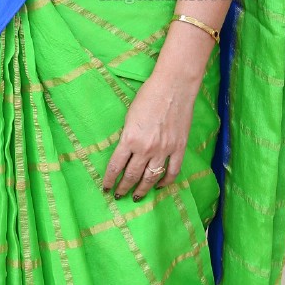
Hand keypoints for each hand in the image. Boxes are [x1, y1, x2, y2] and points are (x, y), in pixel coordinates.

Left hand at [103, 69, 194, 202]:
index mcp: (129, 139)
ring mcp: (164, 150)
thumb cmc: (148, 96)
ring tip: (136, 197)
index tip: (106, 188)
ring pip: (151, 178)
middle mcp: (146, 148)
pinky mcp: (179, 149)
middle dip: (123, 188)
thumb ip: (127, 137)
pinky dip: (165, 182)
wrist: (173, 87)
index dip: (110, 180)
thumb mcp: (129, 117)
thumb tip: (125, 152)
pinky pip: (172, 171)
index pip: (116, 166)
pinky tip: (158, 186)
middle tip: (119, 195)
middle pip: (132, 176)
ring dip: (142, 190)